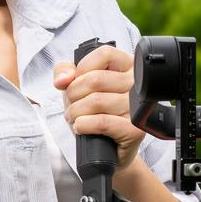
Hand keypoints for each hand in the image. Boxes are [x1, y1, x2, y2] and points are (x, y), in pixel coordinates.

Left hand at [54, 45, 143, 164]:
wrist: (107, 147)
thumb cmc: (94, 112)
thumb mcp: (76, 85)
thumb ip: (65, 71)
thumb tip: (62, 78)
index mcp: (127, 66)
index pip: (104, 54)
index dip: (82, 68)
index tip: (76, 81)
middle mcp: (137, 85)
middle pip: (96, 79)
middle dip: (73, 94)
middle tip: (72, 105)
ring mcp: (137, 107)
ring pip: (96, 101)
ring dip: (75, 112)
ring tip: (75, 118)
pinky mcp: (134, 129)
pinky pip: (102, 122)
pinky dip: (83, 125)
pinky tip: (82, 127)